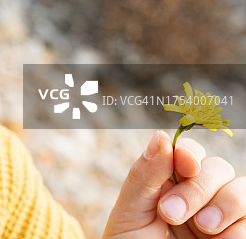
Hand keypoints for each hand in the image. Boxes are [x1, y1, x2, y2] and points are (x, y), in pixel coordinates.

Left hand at [103, 130, 245, 237]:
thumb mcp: (130, 214)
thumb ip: (145, 176)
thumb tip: (161, 135)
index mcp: (169, 183)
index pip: (189, 153)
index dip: (189, 153)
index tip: (182, 164)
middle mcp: (199, 197)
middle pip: (219, 168)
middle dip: (198, 187)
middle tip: (171, 214)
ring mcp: (221, 219)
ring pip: (242, 190)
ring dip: (225, 204)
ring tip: (202, 228)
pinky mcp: (235, 236)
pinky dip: (238, 228)